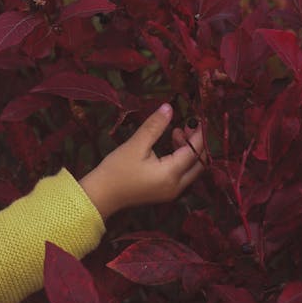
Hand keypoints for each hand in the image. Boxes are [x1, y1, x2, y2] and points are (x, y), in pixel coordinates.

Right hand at [78, 103, 206, 219]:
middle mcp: (177, 186)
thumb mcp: (135, 145)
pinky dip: (182, 161)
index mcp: (171, 174)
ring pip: (192, 170)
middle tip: (186, 125)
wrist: (101, 195)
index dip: (198, 134)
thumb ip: (154, 126)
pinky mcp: (165, 193)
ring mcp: (172, 192)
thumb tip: (169, 107)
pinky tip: (169, 148)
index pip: (194, 151)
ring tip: (174, 132)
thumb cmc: (116, 170)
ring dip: (188, 151)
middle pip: (199, 163)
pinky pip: (183, 175)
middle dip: (196, 143)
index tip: (198, 118)